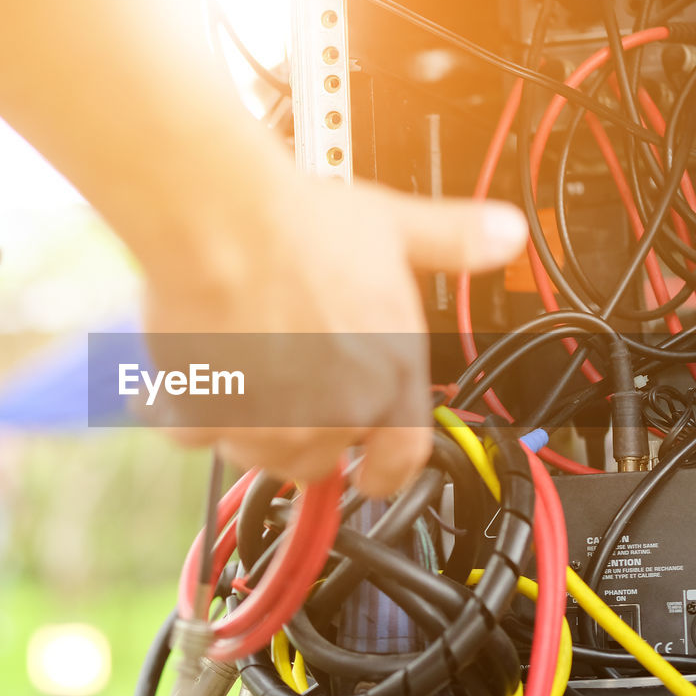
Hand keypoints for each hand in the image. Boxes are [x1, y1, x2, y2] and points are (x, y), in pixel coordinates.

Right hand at [142, 172, 526, 496]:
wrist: (222, 222)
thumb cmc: (300, 225)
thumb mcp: (395, 227)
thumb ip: (454, 242)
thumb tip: (505, 235)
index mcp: (387, 379)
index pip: (401, 459)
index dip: (384, 471)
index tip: (368, 473)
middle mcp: (334, 415)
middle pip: (319, 457)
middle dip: (301, 429)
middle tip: (282, 379)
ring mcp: (269, 426)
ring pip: (257, 452)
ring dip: (246, 424)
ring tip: (239, 364)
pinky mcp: (208, 422)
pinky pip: (195, 434)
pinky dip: (190, 409)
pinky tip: (194, 366)